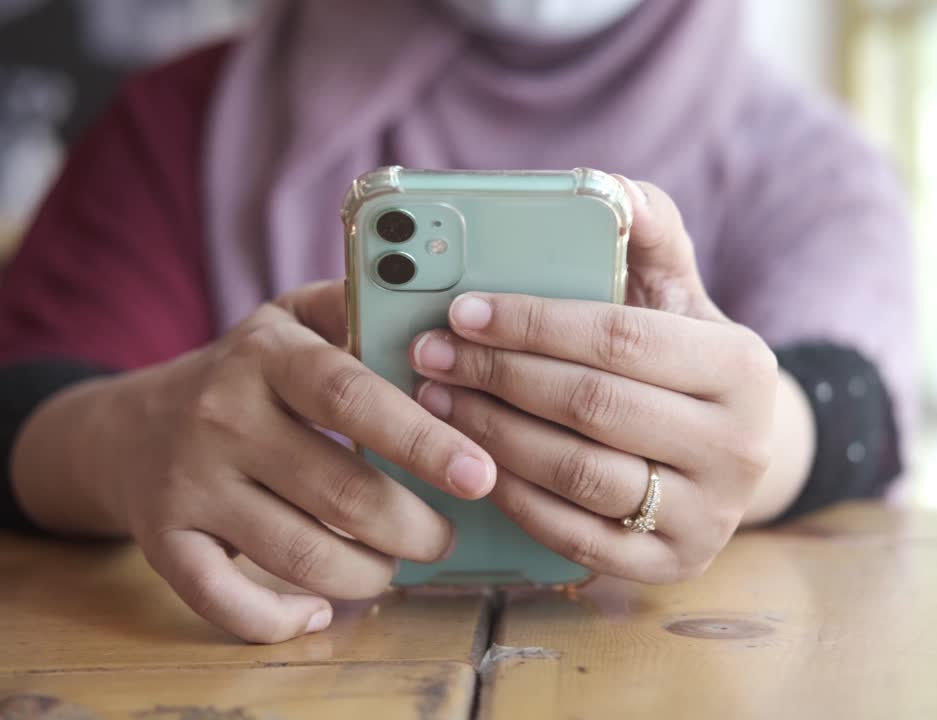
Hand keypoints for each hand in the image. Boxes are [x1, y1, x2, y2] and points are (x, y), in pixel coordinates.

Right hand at [13, 281, 495, 642]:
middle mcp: (223, 418)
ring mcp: (191, 485)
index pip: (351, 397)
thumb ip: (359, 307)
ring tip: (396, 563)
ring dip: (369, 574)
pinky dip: (282, 621)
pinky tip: (321, 608)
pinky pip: (226, 602)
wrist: (127, 427)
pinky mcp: (164, 542)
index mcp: (268, 357)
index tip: (480, 474)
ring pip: (300, 555)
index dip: (422, 441)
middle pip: (341, 493)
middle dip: (415, 529)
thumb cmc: (245, 374)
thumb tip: (443, 311)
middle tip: (444, 536)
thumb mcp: (292, 318)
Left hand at [409, 179, 779, 581]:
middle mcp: (739, 446)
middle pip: (593, 407)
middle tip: (431, 354)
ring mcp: (709, 515)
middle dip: (498, 376)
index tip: (462, 310)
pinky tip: (472, 459)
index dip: (533, 324)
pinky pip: (574, 535)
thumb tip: (610, 188)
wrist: (733, 453)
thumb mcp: (682, 293)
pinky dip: (513, 496)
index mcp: (744, 367)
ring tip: (438, 401)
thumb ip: (650, 231)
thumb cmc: (685, 359)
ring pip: (577, 474)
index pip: (620, 340)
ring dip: (492, 435)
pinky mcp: (674, 565)